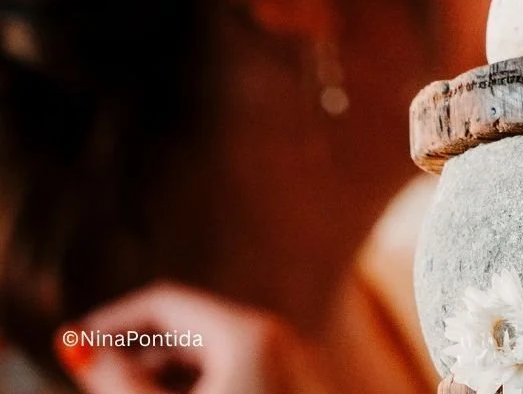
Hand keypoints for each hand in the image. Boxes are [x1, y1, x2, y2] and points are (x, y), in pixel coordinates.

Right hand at [56, 283, 333, 393]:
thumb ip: (126, 386)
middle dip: (136, 353)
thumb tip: (81, 349)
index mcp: (248, 332)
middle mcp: (273, 337)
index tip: (69, 347)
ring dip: (162, 374)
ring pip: (208, 356)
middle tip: (88, 380)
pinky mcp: (289, 389)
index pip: (166, 302)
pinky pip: (231, 375)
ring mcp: (285, 364)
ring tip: (122, 392)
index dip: (112, 321)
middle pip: (187, 329)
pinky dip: (195, 386)